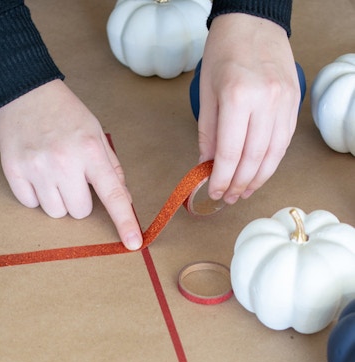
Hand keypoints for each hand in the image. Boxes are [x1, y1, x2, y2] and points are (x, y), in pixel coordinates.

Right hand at [0, 80, 141, 250]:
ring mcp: (36, 168)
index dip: (124, 221)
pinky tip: (35, 172)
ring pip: (55, 212)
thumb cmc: (63, 112)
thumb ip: (110, 167)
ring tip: (51, 175)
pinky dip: (35, 195)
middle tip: (71, 178)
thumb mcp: (95, 132)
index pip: (112, 194)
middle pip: (79, 211)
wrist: (24, 92)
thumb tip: (123, 198)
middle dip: (79, 200)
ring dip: (56, 200)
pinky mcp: (14, 172)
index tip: (132, 242)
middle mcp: (63, 162)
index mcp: (89, 150)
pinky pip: (30, 204)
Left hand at [197, 14, 298, 203]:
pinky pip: (284, 140)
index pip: (230, 152)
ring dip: (258, 177)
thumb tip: (206, 166)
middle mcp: (265, 101)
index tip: (214, 193)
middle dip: (240, 183)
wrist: (254, 24)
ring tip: (244, 191)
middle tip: (229, 198)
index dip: (221, 178)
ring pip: (274, 153)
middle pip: (254, 157)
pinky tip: (259, 172)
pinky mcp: (295, 101)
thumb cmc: (223, 55)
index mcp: (238, 98)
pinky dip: (272, 161)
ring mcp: (285, 101)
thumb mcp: (206, 94)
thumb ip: (207, 134)